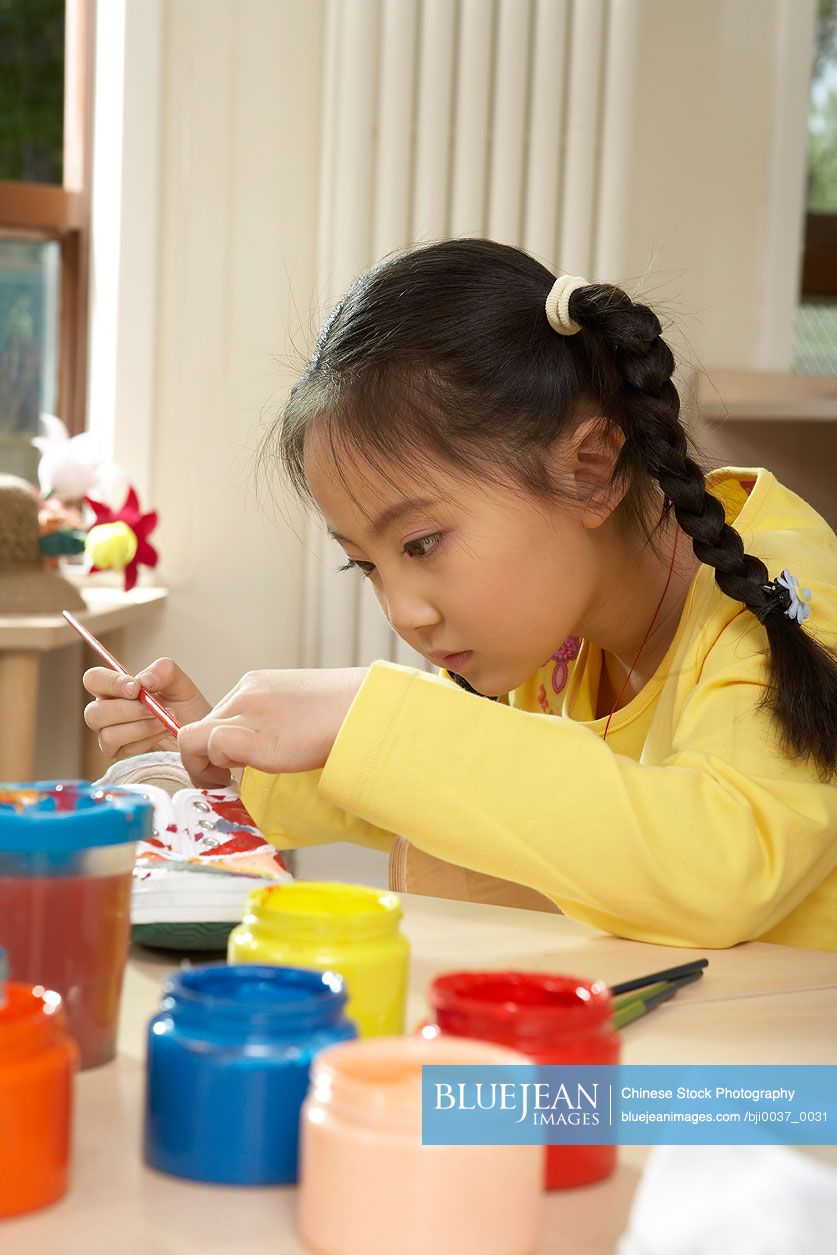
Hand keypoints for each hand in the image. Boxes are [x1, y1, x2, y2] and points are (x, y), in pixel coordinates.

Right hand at [83, 657, 212, 761]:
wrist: (198, 737)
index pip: (94, 680)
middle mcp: (107, 712)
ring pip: (108, 735)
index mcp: (115, 689)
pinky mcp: (121, 757)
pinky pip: (123, 750)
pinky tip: (163, 732)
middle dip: (127, 710)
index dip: (110, 683)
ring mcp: (110, 737)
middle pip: (93, 713)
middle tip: (154, 709)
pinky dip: (146, 740)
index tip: (136, 688)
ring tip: (164, 720)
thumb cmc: (186, 709)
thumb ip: (164, 671)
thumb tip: (144, 679)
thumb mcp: (180, 684)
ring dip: (141, 727)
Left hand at [178, 667, 367, 787]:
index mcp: (257, 685)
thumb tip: (269, 749)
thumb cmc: (348, 714)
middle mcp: (245, 693)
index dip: (213, 747)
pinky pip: (211, 747)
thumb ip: (276, 723)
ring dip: (201, 768)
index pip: (215, 716)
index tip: (226, 768)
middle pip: (197, 727)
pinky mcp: (254, 736)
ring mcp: (247, 712)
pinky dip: (212, 770)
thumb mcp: (301, 711)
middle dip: (202, 760)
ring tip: (225, 786)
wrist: (369, 709)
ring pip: (192, 737)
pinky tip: (233, 785)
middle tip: (223, 782)